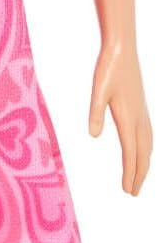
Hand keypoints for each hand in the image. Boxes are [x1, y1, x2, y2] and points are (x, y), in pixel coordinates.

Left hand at [88, 40, 152, 194]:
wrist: (122, 50)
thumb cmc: (108, 68)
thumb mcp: (98, 89)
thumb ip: (96, 112)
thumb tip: (93, 135)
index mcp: (128, 117)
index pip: (131, 152)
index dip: (130, 172)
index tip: (128, 190)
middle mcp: (139, 117)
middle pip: (142, 153)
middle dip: (139, 174)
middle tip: (133, 193)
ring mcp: (143, 111)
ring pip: (147, 144)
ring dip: (144, 162)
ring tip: (139, 177)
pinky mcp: (141, 106)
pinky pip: (148, 134)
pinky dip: (146, 148)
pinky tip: (142, 149)